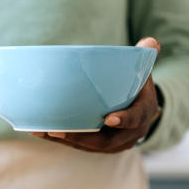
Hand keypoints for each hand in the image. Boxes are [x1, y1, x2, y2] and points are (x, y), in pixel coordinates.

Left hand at [32, 37, 160, 153]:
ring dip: (65, 140)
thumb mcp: (144, 72)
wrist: (139, 111)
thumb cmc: (138, 87)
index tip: (109, 118)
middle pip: (105, 141)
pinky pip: (77, 144)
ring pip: (88, 145)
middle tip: (60, 131)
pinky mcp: (96, 146)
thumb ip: (144, 57)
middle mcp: (129, 134)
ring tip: (43, 130)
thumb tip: (150, 41)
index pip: (135, 118)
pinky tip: (39, 131)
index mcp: (143, 113)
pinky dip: (59, 139)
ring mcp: (112, 144)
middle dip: (81, 137)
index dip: (124, 119)